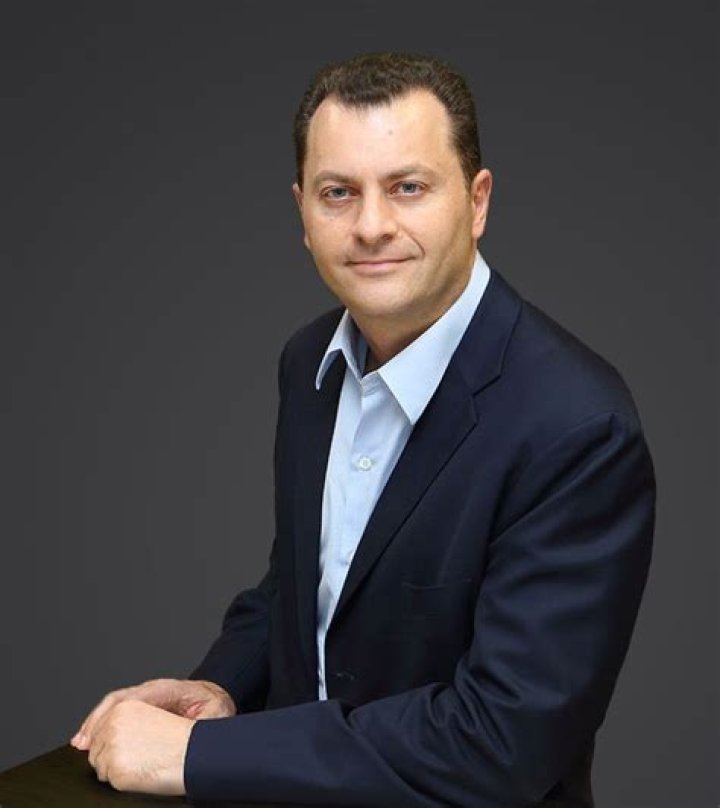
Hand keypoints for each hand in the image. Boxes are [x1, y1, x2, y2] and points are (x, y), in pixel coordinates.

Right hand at [71, 677, 234, 750]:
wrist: (218, 695)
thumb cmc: (215, 706)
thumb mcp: (214, 716)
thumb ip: (201, 724)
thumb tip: (194, 733)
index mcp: (167, 690)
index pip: (135, 698)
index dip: (114, 714)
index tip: (100, 732)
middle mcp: (153, 691)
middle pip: (118, 700)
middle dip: (98, 721)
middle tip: (83, 743)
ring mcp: (147, 697)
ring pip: (114, 705)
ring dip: (96, 723)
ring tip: (82, 742)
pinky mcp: (145, 706)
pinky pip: (120, 711)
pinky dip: (104, 723)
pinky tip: (93, 737)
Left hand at [86, 699, 193, 794]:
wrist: (199, 749)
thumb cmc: (181, 733)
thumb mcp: (148, 715)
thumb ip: (117, 721)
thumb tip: (80, 741)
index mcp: (124, 707)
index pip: (99, 725)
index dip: (100, 736)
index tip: (98, 743)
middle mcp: (114, 724)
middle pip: (96, 747)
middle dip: (109, 753)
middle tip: (136, 755)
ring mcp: (113, 747)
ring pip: (101, 764)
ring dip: (116, 767)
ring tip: (143, 761)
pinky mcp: (117, 769)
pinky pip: (111, 780)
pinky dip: (124, 781)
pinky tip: (143, 772)